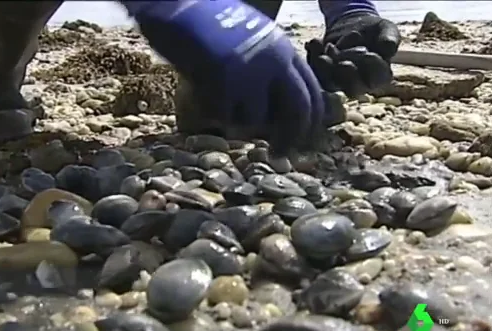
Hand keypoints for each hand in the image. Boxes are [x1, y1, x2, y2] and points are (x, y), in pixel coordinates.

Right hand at [127, 0, 342, 153]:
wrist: (180, 9)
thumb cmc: (208, 25)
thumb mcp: (251, 42)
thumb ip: (266, 69)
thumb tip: (273, 111)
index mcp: (283, 49)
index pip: (312, 91)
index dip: (311, 120)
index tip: (303, 139)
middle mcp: (274, 62)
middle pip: (298, 110)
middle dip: (291, 137)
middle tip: (281, 154)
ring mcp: (250, 73)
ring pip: (255, 119)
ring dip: (236, 120)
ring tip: (217, 99)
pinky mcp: (225, 83)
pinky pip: (223, 116)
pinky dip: (212, 112)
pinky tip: (200, 91)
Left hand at [306, 13, 400, 97]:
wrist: (354, 25)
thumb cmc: (375, 31)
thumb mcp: (386, 30)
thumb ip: (389, 39)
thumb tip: (388, 47)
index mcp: (379, 77)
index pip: (377, 79)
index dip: (372, 68)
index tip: (369, 53)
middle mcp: (359, 85)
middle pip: (352, 88)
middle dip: (347, 73)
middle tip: (344, 57)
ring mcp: (338, 82)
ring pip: (330, 83)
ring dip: (326, 67)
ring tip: (328, 47)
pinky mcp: (322, 76)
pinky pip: (314, 73)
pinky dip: (312, 56)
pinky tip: (315, 42)